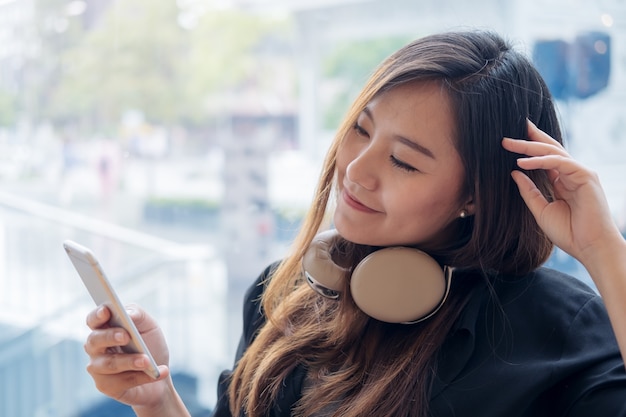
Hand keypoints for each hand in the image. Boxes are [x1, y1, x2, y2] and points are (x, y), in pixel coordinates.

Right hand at [84, 304, 170, 407]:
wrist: (160, 374)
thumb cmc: (151, 346)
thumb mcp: (149, 326)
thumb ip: (138, 315)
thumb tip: (128, 314)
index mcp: (105, 328)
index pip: (93, 320)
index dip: (97, 315)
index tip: (106, 311)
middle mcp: (96, 348)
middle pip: (95, 340)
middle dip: (110, 337)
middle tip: (126, 336)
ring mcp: (98, 367)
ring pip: (109, 363)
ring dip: (130, 361)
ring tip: (147, 361)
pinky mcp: (105, 385)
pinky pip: (121, 381)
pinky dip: (141, 377)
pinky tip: (155, 374)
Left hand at [502, 120, 623, 266]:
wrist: (590, 248)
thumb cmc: (569, 233)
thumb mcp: (541, 210)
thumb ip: (528, 191)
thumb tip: (514, 172)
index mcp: (563, 181)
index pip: (545, 158)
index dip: (529, 147)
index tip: (510, 140)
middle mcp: (572, 174)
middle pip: (549, 149)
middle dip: (529, 138)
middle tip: (507, 132)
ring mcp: (580, 173)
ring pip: (553, 152)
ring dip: (529, 146)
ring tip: (507, 143)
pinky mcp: (585, 176)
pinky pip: (559, 162)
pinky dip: (540, 161)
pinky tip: (522, 162)